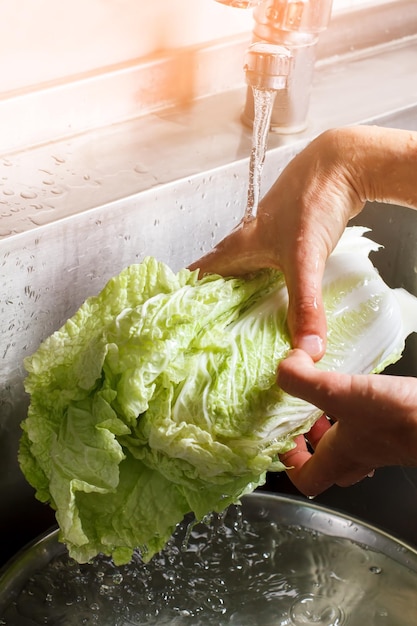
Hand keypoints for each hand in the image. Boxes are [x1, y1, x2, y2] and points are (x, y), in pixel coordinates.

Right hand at [190, 126, 416, 358]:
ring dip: (236, 305)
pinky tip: (273, 310)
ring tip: (235, 336)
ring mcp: (264, 244)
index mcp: (235, 249)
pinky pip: (264, 276)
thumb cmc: (312, 202)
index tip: (172, 333)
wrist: (342, 165)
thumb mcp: (305, 259)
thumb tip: (308, 351)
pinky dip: (263, 295)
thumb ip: (305, 305)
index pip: (194, 279)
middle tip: (205, 345)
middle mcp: (243, 247)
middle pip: (215, 284)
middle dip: (208, 314)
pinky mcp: (285, 244)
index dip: (180, 305)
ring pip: (241, 280)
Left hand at [277, 349, 416, 495]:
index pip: (306, 478)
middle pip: (327, 460)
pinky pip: (369, 426)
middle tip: (303, 413)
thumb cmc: (399, 418)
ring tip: (328, 394)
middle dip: (312, 438)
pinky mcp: (398, 429)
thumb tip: (285, 368)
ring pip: (349, 442)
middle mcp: (359, 457)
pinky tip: (360, 387)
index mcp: (339, 457)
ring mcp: (381, 446)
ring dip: (335, 423)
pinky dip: (358, 410)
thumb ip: (304, 381)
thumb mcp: (340, 393)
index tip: (282, 439)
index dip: (289, 463)